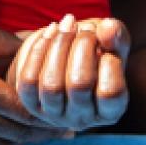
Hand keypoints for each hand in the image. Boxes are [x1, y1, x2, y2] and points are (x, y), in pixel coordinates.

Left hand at [8, 14, 128, 130]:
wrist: (65, 59)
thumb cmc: (97, 51)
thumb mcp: (114, 43)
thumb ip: (117, 36)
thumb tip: (108, 29)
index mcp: (110, 112)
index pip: (111, 92)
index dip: (110, 62)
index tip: (107, 42)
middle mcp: (82, 119)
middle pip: (79, 85)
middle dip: (82, 47)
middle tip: (85, 28)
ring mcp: (54, 114)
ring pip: (52, 85)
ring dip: (59, 47)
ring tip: (68, 25)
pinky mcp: (30, 104)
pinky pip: (29, 80)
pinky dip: (38, 50)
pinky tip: (51, 31)